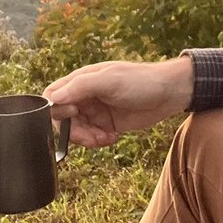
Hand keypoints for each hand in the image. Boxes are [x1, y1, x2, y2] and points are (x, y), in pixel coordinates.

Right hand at [44, 56, 194, 147]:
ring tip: (104, 138)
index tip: (72, 115)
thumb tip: (54, 98)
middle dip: (74, 131)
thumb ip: (81, 87)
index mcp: (81, 80)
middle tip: (90, 136)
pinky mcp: (106, 124)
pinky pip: (92, 137)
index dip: (56, 109)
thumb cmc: (141, 80)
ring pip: (76, 131)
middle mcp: (85, 95)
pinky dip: (98, 141)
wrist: (170, 93)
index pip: (53, 95)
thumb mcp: (110, 80)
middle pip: (62, 118)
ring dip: (87, 138)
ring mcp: (95, 111)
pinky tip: (113, 138)